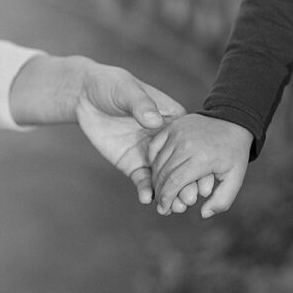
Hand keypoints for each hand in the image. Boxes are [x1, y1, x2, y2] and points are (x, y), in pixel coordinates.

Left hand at [72, 60, 185, 204]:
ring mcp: (149, 154)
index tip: (207, 174)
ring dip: (169, 192)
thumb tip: (154, 121)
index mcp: (172, 119)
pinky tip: (147, 199)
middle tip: (191, 197)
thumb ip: (142, 105)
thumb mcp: (128, 90)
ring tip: (174, 206)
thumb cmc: (113, 85)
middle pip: (180, 163)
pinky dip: (145, 190)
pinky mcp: (132, 163)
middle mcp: (165, 140)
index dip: (199, 158)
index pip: (189, 141)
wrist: (85, 96)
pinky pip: (142, 180)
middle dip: (187, 182)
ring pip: (163, 176)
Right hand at [148, 113, 251, 217]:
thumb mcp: (235, 177)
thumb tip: (203, 214)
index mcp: (201, 158)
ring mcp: (178, 132)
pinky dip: (153, 160)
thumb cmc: (234, 152)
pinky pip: (155, 146)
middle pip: (163, 174)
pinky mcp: (173, 125)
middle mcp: (186, 144)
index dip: (166, 199)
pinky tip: (157, 171)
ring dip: (155, 178)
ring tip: (159, 191)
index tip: (163, 209)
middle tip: (160, 204)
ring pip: (157, 161)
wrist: (234, 120)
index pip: (173, 183)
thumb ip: (222, 200)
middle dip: (159, 192)